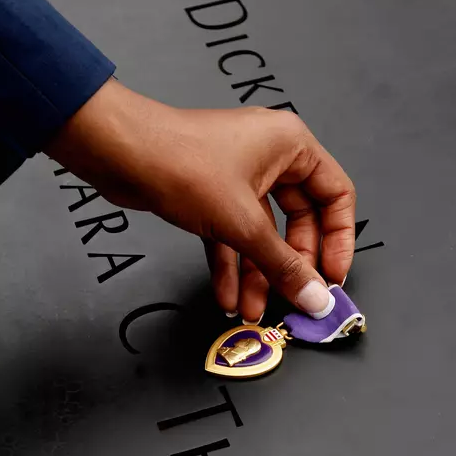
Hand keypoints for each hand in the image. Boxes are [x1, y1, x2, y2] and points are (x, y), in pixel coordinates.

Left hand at [46, 78, 355, 322]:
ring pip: (264, 234)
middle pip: (301, 222)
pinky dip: (233, 265)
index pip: (337, 196)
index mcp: (292, 146)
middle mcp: (272, 157)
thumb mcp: (243, 222)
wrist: (116, 152)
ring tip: (254, 309)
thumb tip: (315, 296)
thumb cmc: (179, 159)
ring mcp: (242, 176)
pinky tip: (228, 296)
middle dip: (293, 266)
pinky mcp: (214, 194)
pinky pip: (235, 235)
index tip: (333, 275)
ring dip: (260, 274)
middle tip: (297, 298)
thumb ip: (284, 265)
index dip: (339, 240)